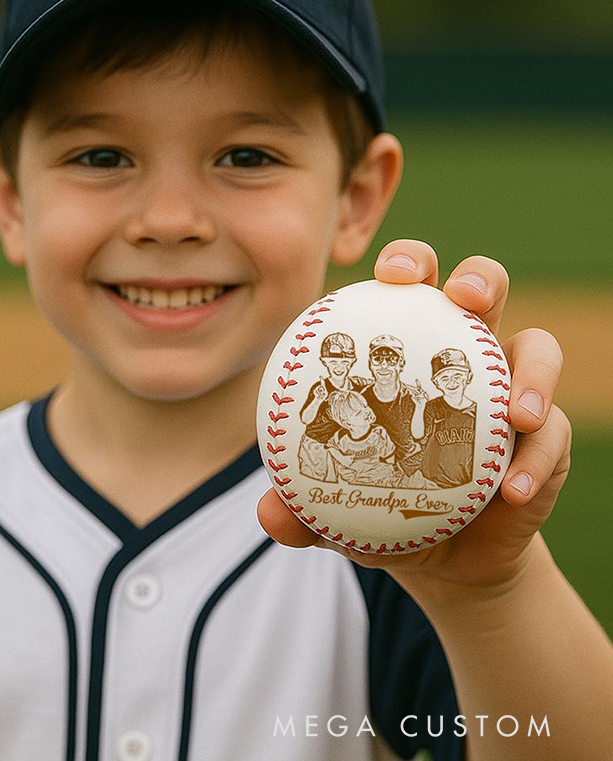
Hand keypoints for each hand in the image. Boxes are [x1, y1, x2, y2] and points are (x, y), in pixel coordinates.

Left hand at [257, 239, 570, 595]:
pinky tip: (510, 490)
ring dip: (533, 370)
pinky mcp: (544, 439)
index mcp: (408, 354)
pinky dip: (536, 460)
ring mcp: (509, 393)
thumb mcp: (335, 511)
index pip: (408, 293)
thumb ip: (302, 509)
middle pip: (482, 290)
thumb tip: (269, 513)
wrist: (443, 555)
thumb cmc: (381, 507)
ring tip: (517, 412)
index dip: (405, 265)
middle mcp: (463, 358)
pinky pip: (551, 436)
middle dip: (477, 278)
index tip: (388, 273)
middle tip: (461, 297)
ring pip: (538, 348)